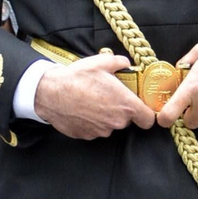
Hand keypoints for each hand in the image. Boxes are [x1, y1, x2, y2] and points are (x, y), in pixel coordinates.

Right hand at [35, 54, 155, 139]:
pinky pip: (94, 130)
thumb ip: (120, 63)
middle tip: (109, 97)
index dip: (145, 114)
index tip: (140, 108)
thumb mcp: (101, 62)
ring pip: (110, 125)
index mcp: (126, 105)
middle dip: (121, 111)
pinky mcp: (86, 136)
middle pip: (127, 121)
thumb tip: (126, 63)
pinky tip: (82, 109)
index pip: (148, 120)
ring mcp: (101, 131)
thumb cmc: (77, 78)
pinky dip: (91, 122)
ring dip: (105, 116)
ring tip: (92, 101)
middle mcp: (116, 122)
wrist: (49, 93)